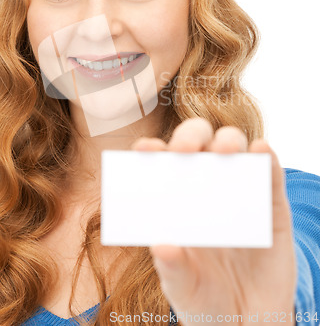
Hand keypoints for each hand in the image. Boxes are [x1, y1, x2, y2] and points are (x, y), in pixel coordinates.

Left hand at [132, 118, 296, 325]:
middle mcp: (206, 186)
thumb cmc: (204, 296)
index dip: (152, 151)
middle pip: (198, 143)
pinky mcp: (272, 203)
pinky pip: (271, 173)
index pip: (161, 163)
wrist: (246, 320)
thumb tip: (161, 246)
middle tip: (184, 150)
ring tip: (224, 151)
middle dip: (189, 137)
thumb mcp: (183, 287)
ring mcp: (240, 190)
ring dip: (228, 141)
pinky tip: (260, 152)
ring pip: (234, 148)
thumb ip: (172, 268)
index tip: (144, 150)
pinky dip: (267, 158)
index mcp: (176, 199)